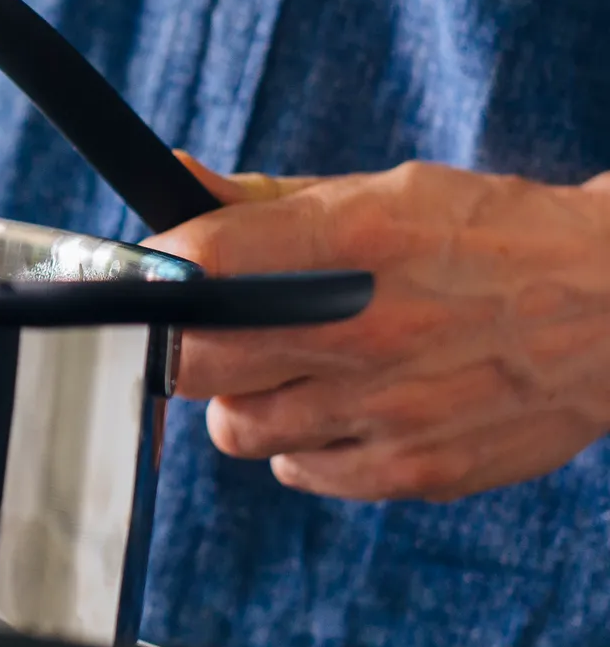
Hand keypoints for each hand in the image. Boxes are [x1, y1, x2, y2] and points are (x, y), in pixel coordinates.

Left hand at [144, 158, 609, 500]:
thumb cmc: (492, 239)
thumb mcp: (386, 190)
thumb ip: (269, 199)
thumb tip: (176, 175)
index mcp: (356, 239)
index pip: (201, 263)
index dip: (157, 270)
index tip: (154, 271)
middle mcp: (366, 326)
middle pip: (192, 358)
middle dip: (184, 341)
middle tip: (210, 327)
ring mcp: (390, 406)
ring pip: (232, 426)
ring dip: (241, 397)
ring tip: (286, 368)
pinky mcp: (415, 469)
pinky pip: (297, 470)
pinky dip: (300, 444)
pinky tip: (336, 406)